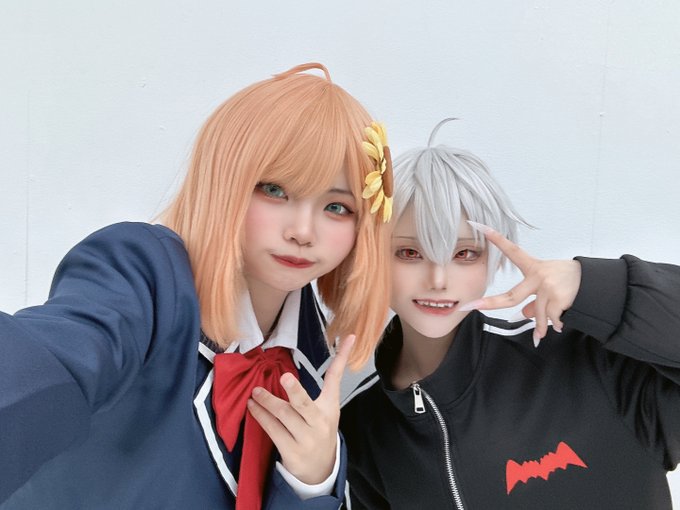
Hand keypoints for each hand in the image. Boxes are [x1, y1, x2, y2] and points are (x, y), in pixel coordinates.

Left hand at [247, 334, 354, 484]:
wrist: (320, 470)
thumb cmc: (318, 431)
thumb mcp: (326, 410)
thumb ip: (320, 389)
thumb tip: (310, 361)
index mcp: (330, 407)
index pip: (336, 378)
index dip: (342, 357)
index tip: (350, 337)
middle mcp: (319, 422)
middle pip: (305, 404)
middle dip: (295, 391)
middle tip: (284, 378)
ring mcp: (306, 439)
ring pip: (284, 416)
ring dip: (267, 402)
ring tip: (255, 392)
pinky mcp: (291, 452)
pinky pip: (273, 430)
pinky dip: (261, 417)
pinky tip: (253, 407)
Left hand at [461, 224, 581, 343]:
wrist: (598, 283)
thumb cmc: (569, 281)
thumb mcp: (549, 283)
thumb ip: (533, 299)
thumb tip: (522, 315)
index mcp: (534, 267)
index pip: (512, 251)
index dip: (496, 239)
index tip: (480, 226)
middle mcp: (538, 276)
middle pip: (511, 296)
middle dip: (490, 303)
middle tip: (471, 307)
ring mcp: (548, 288)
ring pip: (536, 315)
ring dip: (541, 327)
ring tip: (543, 334)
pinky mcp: (558, 300)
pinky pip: (551, 319)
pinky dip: (557, 324)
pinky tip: (564, 321)